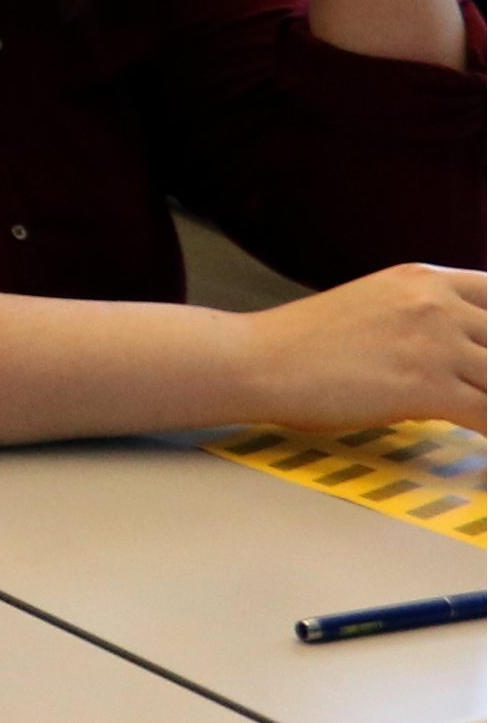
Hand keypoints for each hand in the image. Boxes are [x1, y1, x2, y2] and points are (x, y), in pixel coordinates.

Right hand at [244, 265, 486, 432]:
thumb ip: (422, 318)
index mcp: (423, 279)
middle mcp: (436, 303)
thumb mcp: (373, 306)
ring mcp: (435, 343)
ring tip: (479, 416)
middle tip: (482, 388)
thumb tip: (462, 355)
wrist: (257, 361)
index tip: (486, 360)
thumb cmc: (304, 345)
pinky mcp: (428, 386)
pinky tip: (479, 443)